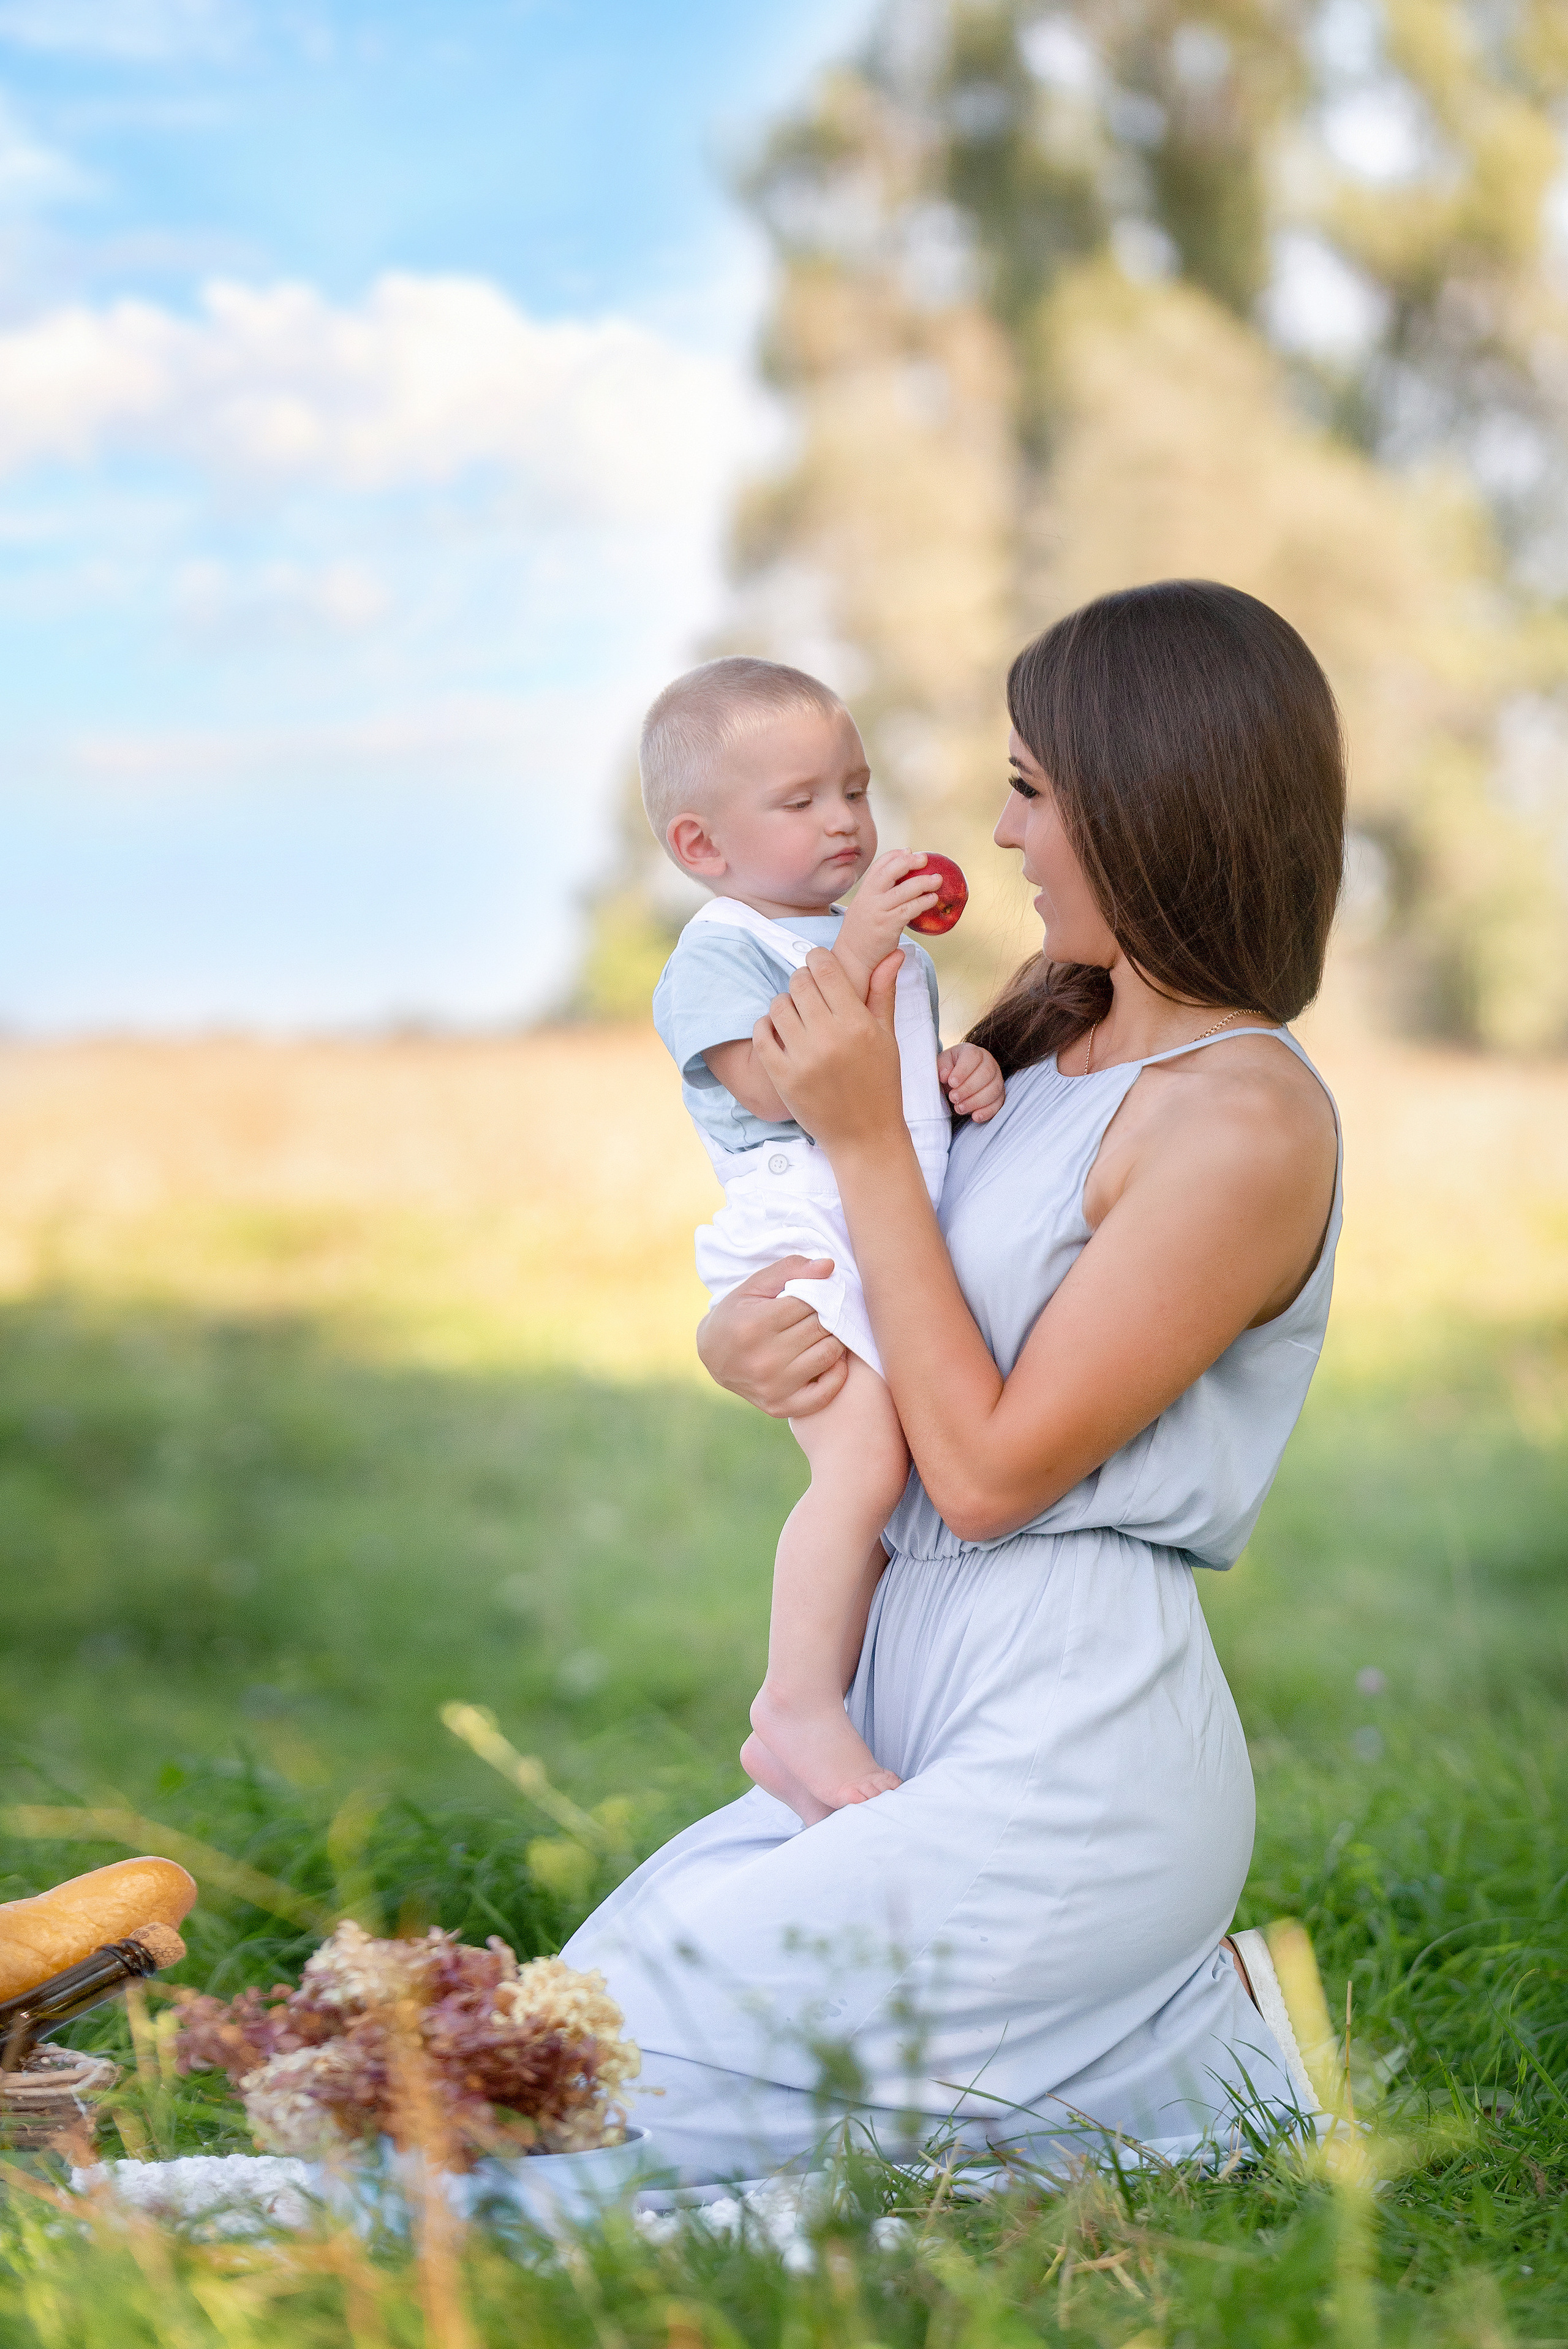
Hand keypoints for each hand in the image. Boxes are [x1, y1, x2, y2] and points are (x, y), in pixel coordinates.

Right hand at [695, 1257, 849, 1418]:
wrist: (713, 1357)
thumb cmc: (736, 1314)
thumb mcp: (754, 1286)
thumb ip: (790, 1270)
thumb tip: (829, 1267)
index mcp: (755, 1325)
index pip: (809, 1303)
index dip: (816, 1295)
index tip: (813, 1295)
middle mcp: (764, 1360)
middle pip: (821, 1327)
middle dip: (825, 1315)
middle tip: (818, 1313)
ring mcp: (773, 1387)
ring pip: (829, 1354)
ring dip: (832, 1339)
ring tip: (821, 1333)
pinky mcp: (781, 1407)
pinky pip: (827, 1391)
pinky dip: (836, 1372)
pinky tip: (827, 1359)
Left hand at [754, 947, 906, 1157]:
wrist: (864, 1135)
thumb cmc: (880, 1084)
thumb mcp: (887, 1037)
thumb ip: (883, 992)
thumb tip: (894, 952)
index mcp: (857, 1024)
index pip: (825, 968)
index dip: (818, 958)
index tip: (818, 964)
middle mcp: (829, 1037)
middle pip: (799, 982)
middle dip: (802, 980)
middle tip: (809, 992)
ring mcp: (802, 1058)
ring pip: (778, 1004)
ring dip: (785, 1003)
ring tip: (797, 1015)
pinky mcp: (782, 1076)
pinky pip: (761, 1033)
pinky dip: (767, 1027)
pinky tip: (781, 1033)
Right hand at [835, 850, 941, 992]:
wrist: (852, 957)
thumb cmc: (862, 933)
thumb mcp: (865, 907)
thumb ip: (878, 894)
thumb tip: (901, 882)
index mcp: (864, 892)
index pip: (879, 866)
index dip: (895, 856)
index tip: (909, 851)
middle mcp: (870, 898)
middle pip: (890, 872)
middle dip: (909, 862)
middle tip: (925, 859)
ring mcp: (879, 912)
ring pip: (904, 891)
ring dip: (923, 882)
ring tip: (937, 879)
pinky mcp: (888, 926)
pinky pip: (909, 910)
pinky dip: (923, 902)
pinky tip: (932, 899)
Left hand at [939, 1041, 1005, 1123]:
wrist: (957, 1079)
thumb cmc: (949, 1070)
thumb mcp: (941, 1064)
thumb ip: (942, 1067)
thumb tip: (945, 1075)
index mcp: (973, 1052)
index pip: (973, 1057)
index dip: (963, 1070)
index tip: (951, 1082)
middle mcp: (989, 1063)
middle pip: (986, 1074)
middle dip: (968, 1088)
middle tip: (953, 1097)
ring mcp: (997, 1079)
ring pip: (994, 1090)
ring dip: (976, 1102)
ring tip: (959, 1108)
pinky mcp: (1000, 1094)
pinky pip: (999, 1103)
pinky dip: (987, 1112)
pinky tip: (975, 1117)